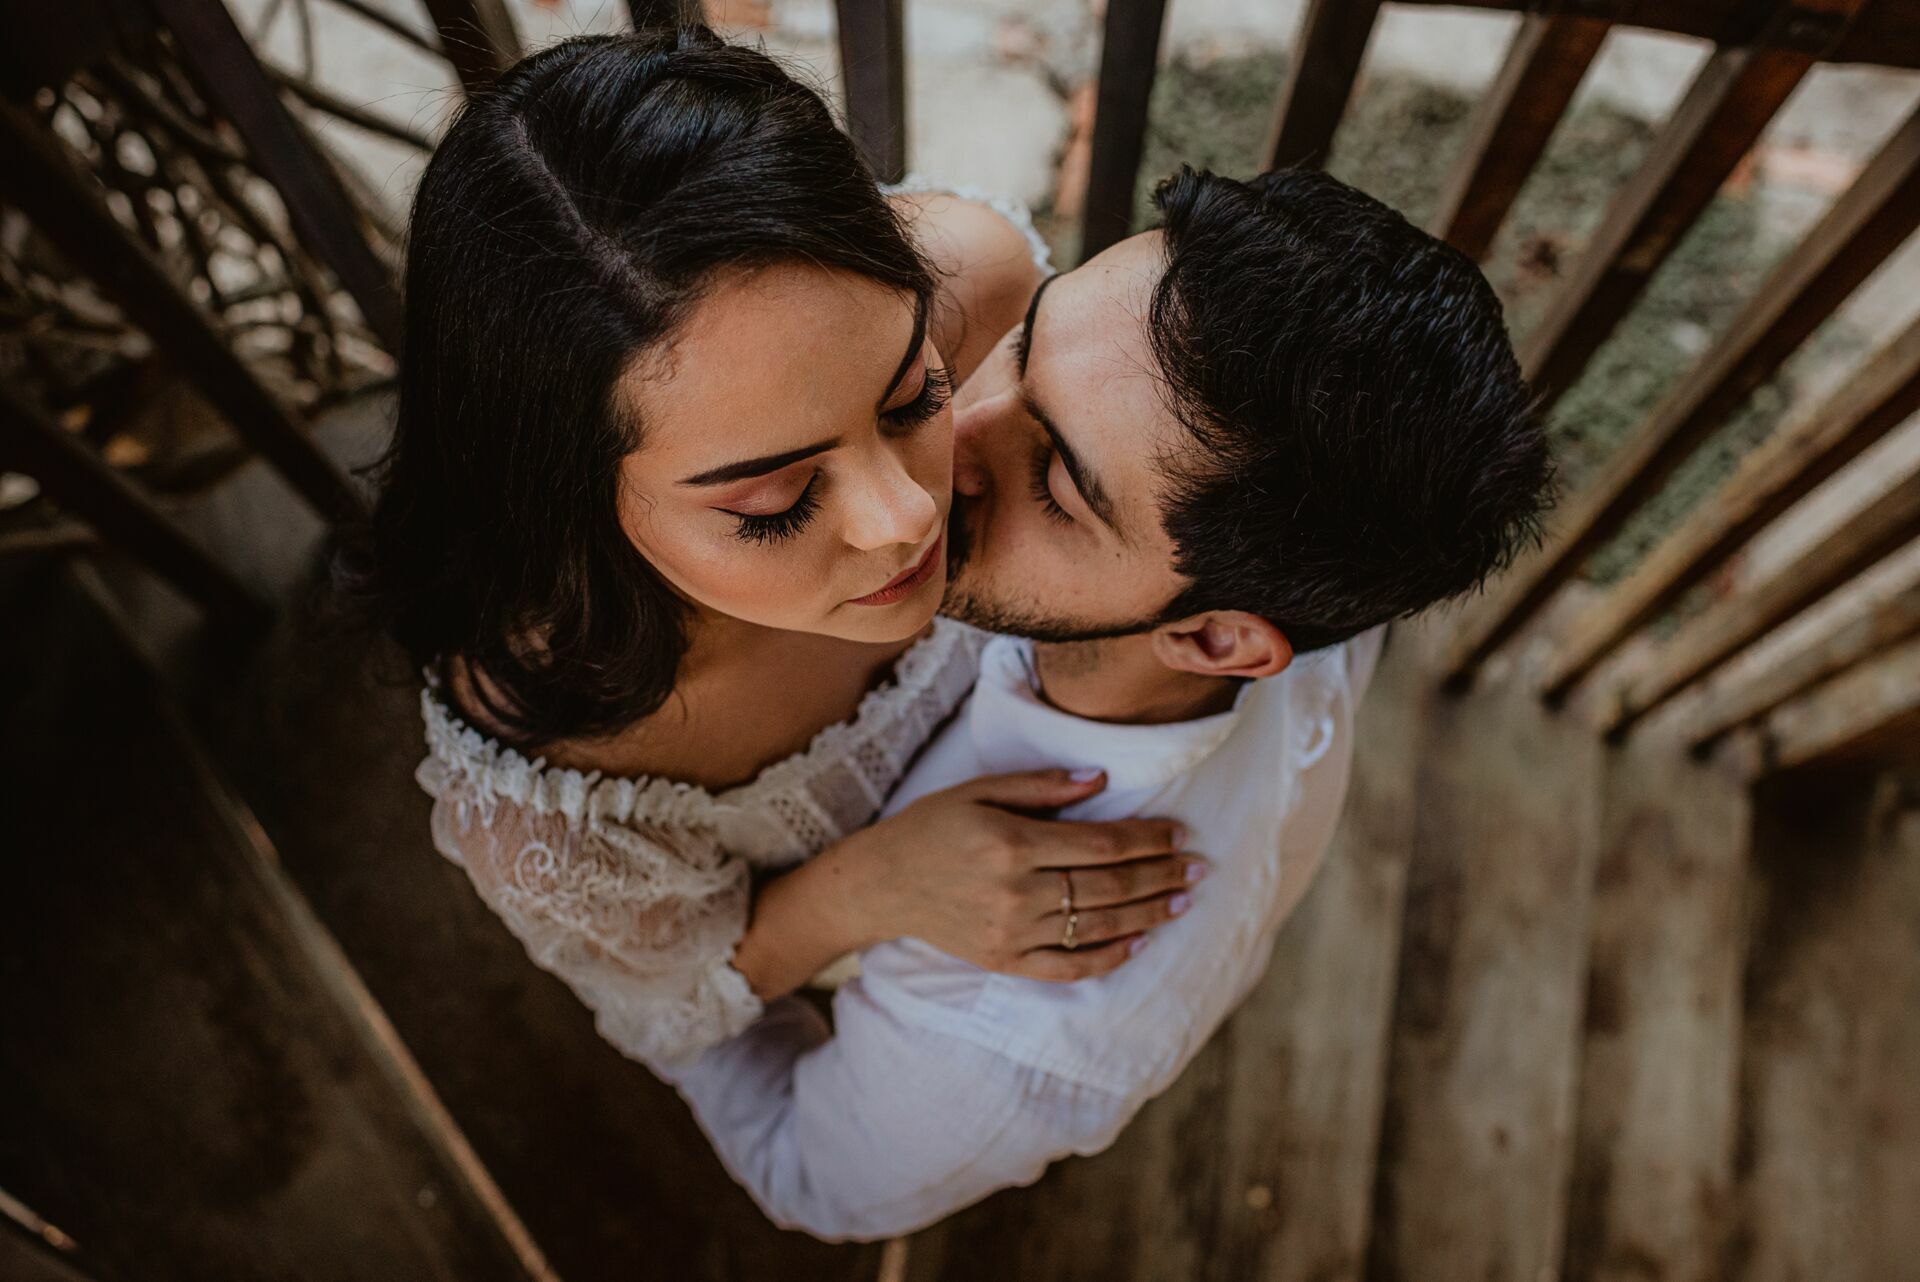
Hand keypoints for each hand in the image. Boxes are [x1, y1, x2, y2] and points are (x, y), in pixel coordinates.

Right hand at [836, 769, 1206, 981]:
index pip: (1101, 844)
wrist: (882, 883)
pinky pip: (1068, 967)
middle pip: (1109, 886)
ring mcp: (1011, 932)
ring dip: (1149, 914)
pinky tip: (1138, 942)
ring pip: (1098, 926)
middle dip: (1160, 875)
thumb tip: (1101, 780)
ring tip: (1182, 901)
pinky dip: (1107, 957)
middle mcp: (1016, 891)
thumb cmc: (932, 826)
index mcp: (1013, 843)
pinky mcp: (1005, 961)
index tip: (1178, 833)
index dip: (1147, 839)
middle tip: (1197, 867)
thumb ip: (1041, 786)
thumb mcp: (979, 790)